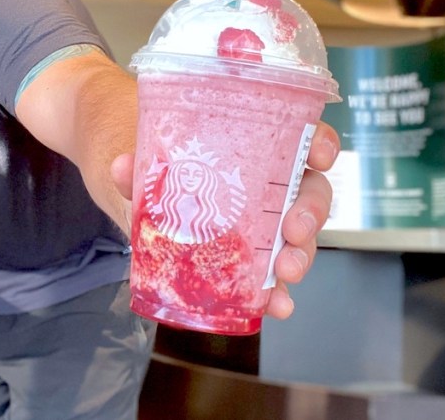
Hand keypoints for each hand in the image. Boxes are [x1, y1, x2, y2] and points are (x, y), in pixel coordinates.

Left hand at [110, 121, 340, 319]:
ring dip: (300, 255)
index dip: (321, 145)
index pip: (305, 139)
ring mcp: (268, 225)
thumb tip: (123, 167)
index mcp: (261, 149)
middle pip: (311, 193)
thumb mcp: (152, 166)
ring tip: (285, 273)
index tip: (320, 155)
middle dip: (310, 213)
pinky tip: (276, 305)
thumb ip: (140, 169)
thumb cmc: (165, 170)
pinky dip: (278, 293)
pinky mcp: (254, 261)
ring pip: (301, 237)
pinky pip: (275, 276)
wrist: (146, 203)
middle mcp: (274, 186)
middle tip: (293, 230)